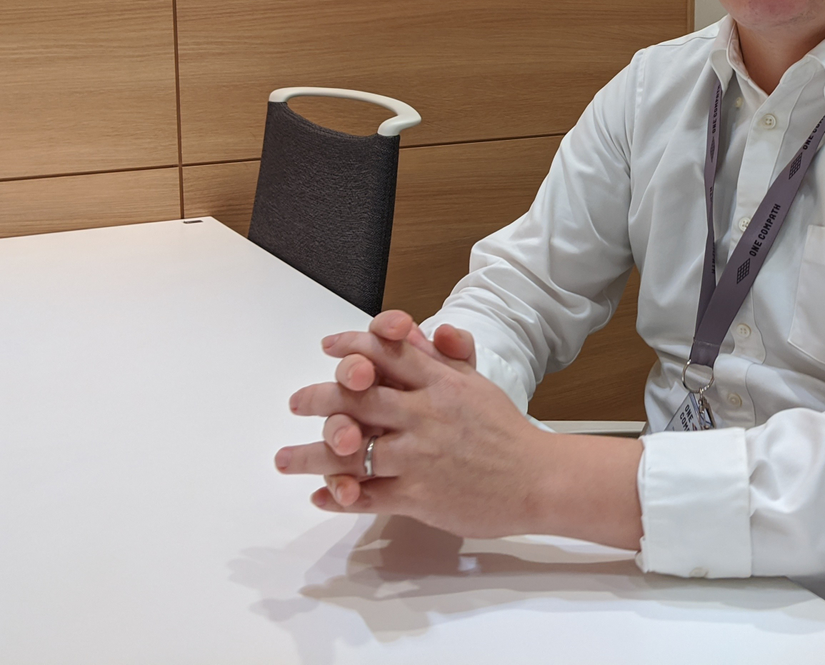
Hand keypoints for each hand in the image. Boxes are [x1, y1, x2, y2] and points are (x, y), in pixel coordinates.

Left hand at [276, 329, 559, 538]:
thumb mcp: (480, 384)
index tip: (328, 347)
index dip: (353, 346)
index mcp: (441, 383)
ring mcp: (420, 456)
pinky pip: (369, 495)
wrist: (538, 479)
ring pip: (354, 451)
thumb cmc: (506, 433)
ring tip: (285, 459)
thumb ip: (449, 357)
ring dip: (313, 455)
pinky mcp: (420, 495)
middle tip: (296, 402)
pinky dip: (341, 496)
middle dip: (319, 398)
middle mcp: (426, 414)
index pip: (388, 353)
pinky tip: (322, 496)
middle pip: (360, 398)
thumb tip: (427, 328)